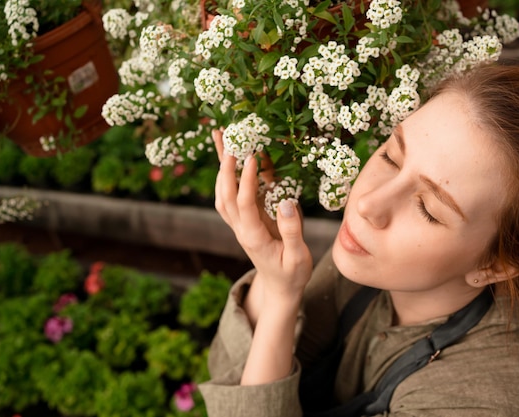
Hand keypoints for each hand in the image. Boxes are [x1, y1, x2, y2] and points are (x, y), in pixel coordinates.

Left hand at [213, 129, 312, 302]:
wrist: (280, 289)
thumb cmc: (292, 274)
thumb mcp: (297, 257)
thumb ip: (292, 232)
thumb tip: (287, 202)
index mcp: (254, 237)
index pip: (244, 204)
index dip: (247, 180)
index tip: (252, 157)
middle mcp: (241, 229)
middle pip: (224, 195)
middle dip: (224, 166)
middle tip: (226, 138)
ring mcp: (240, 225)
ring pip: (223, 194)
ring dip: (222, 167)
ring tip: (221, 139)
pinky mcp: (246, 221)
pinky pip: (233, 196)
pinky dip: (230, 176)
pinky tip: (236, 158)